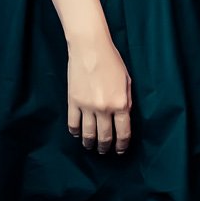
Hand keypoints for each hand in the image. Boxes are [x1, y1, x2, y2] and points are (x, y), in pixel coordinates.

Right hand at [67, 37, 131, 154]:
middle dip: (105, 147)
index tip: (121, 150)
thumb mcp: (127, 81)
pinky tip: (77, 134)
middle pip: (105, 137)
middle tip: (105, 151)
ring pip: (88, 134)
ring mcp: (87, 107)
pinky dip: (75, 132)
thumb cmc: (111, 61)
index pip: (123, 132)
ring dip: (90, 143)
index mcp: (121, 103)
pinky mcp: (73, 102)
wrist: (90, 49)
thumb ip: (127, 100)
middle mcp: (104, 109)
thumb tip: (124, 116)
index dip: (122, 144)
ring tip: (91, 146)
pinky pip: (73, 124)